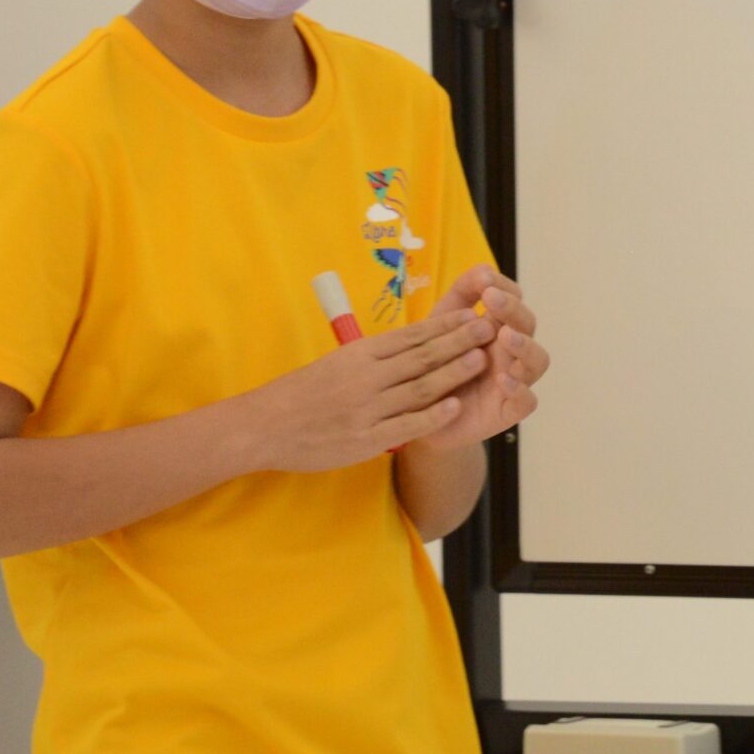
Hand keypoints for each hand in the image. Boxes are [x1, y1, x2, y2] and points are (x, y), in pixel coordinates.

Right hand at [239, 309, 491, 471]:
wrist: (263, 426)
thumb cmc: (304, 392)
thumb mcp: (339, 361)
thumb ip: (376, 355)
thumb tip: (420, 339)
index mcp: (359, 354)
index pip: (411, 335)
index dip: (446, 324)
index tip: (473, 313)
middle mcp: (365, 378)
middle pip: (422, 356)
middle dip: (459, 341)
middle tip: (490, 328)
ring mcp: (365, 409)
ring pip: (419, 388)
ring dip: (454, 372)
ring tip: (482, 359)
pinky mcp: (363, 440)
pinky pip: (405, 426)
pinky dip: (432, 416)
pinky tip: (455, 406)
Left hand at [414, 267, 546, 449]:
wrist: (415, 416)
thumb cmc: (431, 366)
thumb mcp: (439, 326)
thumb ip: (460, 296)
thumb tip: (484, 269)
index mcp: (496, 326)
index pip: (514, 299)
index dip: (505, 288)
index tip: (484, 282)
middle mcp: (510, 350)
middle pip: (528, 324)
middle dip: (512, 309)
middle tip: (492, 300)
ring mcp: (513, 379)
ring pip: (538, 360)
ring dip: (525, 345)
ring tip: (505, 337)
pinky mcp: (508, 410)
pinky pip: (527, 400)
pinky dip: (520, 388)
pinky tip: (502, 379)